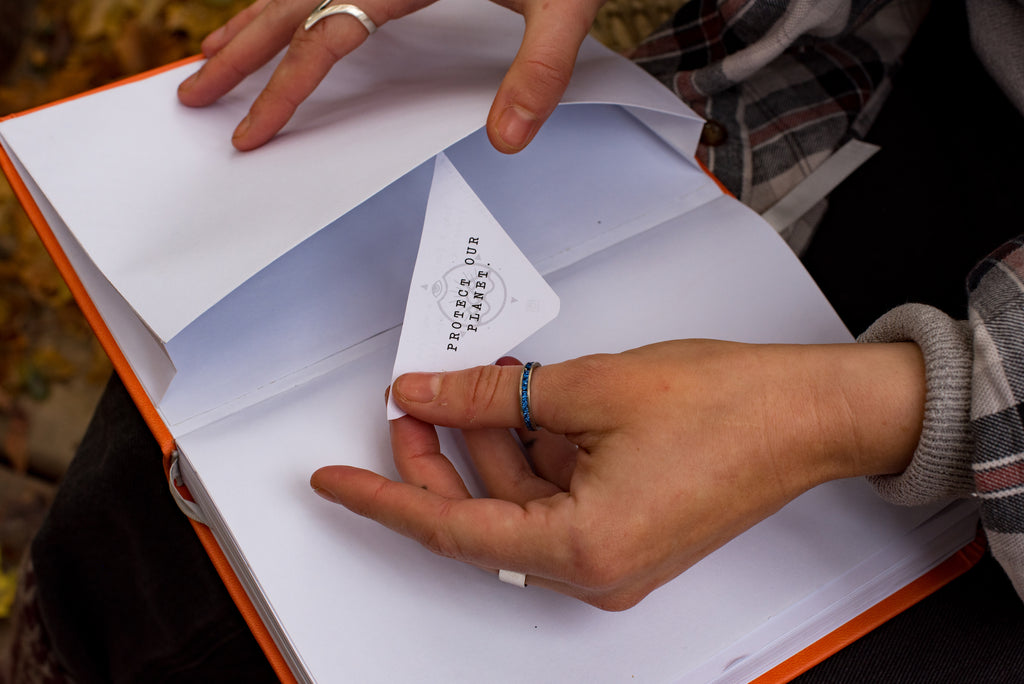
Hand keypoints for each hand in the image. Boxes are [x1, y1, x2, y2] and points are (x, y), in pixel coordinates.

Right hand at [177, 0, 604, 152]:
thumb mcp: (563, 3)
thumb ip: (538, 68)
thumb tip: (509, 136)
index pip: (324, 36)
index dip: (284, 87)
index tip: (253, 127)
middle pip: (287, 4)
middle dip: (238, 53)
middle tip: (193, 91)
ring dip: (249, 23)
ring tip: (213, 56)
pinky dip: (287, 6)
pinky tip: (277, 17)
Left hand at [310, 340, 925, 609]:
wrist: (811, 414)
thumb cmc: (730, 406)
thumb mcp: (587, 388)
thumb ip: (490, 397)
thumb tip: (426, 395)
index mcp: (584, 548)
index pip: (451, 530)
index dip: (384, 499)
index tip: (336, 481)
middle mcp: (596, 567)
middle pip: (483, 514)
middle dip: (444, 453)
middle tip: (414, 400)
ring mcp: (614, 551)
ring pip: (519, 497)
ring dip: (493, 438)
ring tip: (480, 377)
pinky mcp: (628, 527)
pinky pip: (555, 491)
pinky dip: (533, 446)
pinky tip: (524, 396)